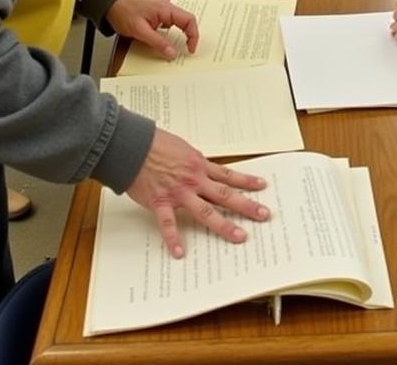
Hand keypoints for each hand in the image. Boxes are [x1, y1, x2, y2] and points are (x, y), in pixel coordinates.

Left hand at [105, 0, 198, 60]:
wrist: (111, 3)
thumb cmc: (124, 11)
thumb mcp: (140, 30)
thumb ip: (157, 42)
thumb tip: (172, 53)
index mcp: (167, 9)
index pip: (189, 21)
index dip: (193, 36)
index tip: (190, 49)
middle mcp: (168, 9)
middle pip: (187, 22)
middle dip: (190, 36)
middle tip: (188, 50)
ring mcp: (163, 12)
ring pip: (179, 24)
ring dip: (181, 36)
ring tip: (180, 48)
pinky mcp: (157, 16)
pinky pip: (171, 25)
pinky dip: (172, 35)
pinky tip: (168, 43)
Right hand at [126, 129, 268, 257]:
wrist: (133, 145)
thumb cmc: (155, 144)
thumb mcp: (182, 149)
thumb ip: (194, 163)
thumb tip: (203, 170)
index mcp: (199, 165)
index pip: (228, 175)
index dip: (246, 180)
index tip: (262, 186)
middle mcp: (194, 180)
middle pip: (225, 194)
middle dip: (246, 205)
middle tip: (264, 215)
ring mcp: (179, 192)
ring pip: (206, 211)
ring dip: (224, 225)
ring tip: (239, 236)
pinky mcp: (160, 202)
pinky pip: (168, 224)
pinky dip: (173, 238)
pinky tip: (179, 252)